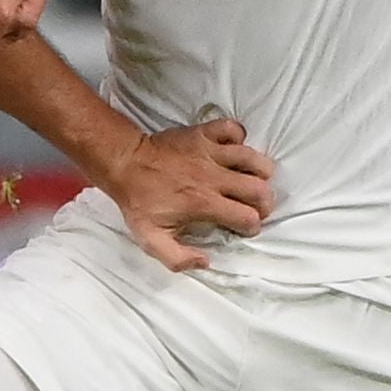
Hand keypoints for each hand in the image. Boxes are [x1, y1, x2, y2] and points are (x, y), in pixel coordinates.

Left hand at [97, 117, 274, 271]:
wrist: (125, 164)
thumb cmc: (140, 202)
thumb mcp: (151, 240)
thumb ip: (178, 259)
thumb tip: (206, 261)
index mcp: (203, 203)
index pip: (246, 217)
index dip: (251, 226)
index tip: (244, 227)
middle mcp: (212, 177)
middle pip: (258, 189)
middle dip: (265, 203)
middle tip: (255, 207)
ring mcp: (210, 152)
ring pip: (254, 158)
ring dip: (260, 172)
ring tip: (253, 180)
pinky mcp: (203, 133)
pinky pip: (233, 128)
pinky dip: (239, 138)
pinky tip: (232, 150)